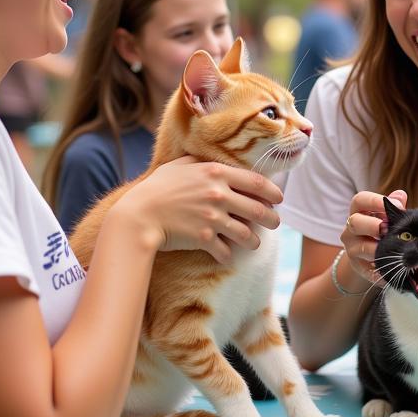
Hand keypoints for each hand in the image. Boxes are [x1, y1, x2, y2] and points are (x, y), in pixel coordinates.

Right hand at [122, 157, 281, 260]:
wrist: (138, 215)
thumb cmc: (156, 188)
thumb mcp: (179, 165)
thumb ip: (200, 162)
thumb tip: (214, 161)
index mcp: (216, 173)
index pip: (256, 182)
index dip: (273, 192)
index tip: (279, 199)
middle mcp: (219, 194)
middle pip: (258, 209)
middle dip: (272, 219)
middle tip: (275, 223)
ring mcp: (213, 218)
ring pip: (247, 233)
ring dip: (254, 240)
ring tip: (254, 243)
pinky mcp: (205, 239)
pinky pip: (226, 251)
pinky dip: (228, 255)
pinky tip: (227, 255)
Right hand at [340, 189, 406, 287]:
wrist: (368, 254)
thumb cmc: (380, 228)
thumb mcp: (386, 215)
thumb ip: (394, 205)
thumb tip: (401, 195)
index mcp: (358, 211)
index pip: (360, 200)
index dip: (376, 201)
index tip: (397, 205)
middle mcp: (350, 229)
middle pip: (354, 222)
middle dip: (372, 225)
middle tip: (387, 229)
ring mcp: (351, 248)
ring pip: (360, 248)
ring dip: (376, 249)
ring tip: (391, 250)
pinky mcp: (357, 265)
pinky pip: (367, 269)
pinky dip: (379, 271)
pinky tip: (390, 271)